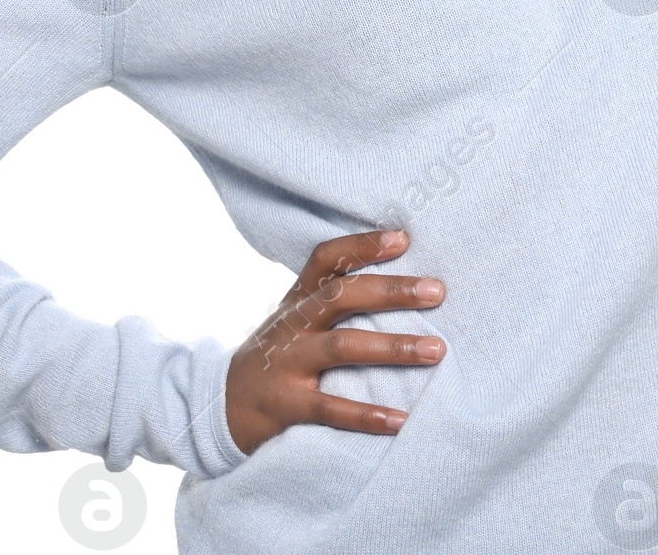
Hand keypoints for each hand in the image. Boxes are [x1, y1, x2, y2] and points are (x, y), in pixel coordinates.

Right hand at [224, 228, 446, 455]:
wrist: (220, 405)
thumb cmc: (277, 355)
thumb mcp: (294, 318)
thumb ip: (330, 300)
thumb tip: (396, 280)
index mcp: (298, 299)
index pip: (328, 258)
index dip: (363, 245)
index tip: (404, 238)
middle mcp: (293, 325)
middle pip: (342, 297)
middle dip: (392, 291)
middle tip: (437, 291)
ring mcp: (287, 363)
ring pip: (342, 347)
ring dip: (392, 347)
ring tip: (435, 350)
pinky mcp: (286, 406)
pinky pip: (330, 409)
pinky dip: (366, 414)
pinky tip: (401, 421)